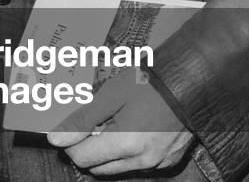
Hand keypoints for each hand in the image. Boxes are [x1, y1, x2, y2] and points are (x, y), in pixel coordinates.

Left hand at [48, 68, 193, 175]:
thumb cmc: (150, 82)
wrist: (192, 80)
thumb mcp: (112, 93)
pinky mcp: (168, 160)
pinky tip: (133, 126)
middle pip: (97, 166)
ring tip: (113, 120)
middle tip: (93, 120)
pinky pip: (138, 163)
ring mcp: (157, 163)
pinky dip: (129, 150)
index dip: (71, 141)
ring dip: (108, 150)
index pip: (82, 158)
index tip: (72, 124)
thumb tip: (56, 138)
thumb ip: (83, 118)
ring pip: (117, 168)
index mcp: (125, 143)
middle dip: (89, 146)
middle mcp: (141, 161)